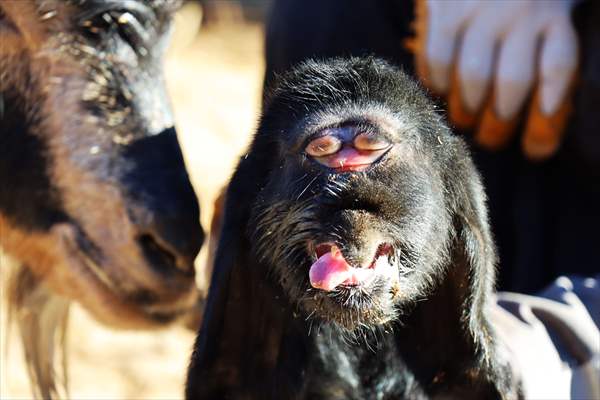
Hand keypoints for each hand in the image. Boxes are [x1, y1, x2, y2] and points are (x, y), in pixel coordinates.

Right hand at [412, 0, 578, 159]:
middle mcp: (521, 12)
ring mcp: (481, 10)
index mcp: (555, 14)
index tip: (535, 150)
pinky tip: (440, 91)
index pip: (557, 71)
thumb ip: (542, 57)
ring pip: (473, 76)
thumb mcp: (544, 17)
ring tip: (464, 118)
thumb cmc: (517, 0)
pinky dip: (437, 84)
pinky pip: (438, 59)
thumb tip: (536, 116)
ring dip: (466, 110)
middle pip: (513, 82)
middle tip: (490, 138)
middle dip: (499, 124)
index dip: (546, 118)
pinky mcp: (445, 9)